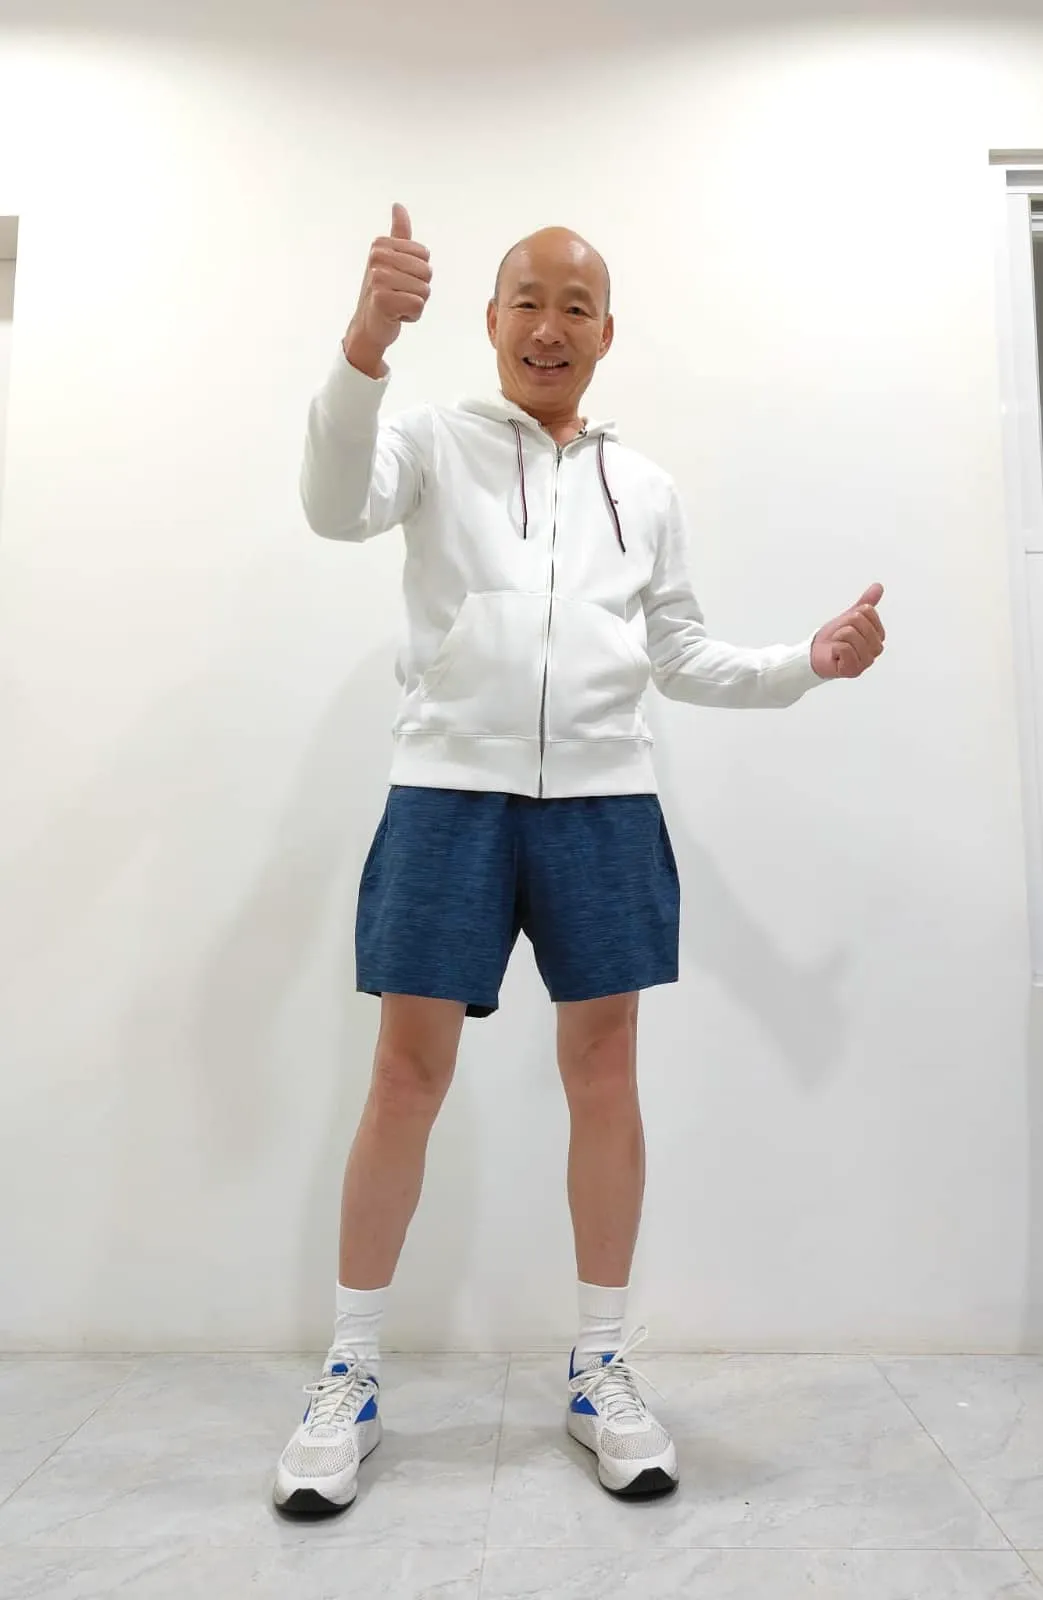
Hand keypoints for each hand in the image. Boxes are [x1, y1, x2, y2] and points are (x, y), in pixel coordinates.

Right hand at [343, 204, 431, 375]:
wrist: (368, 325)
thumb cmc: (383, 292)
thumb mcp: (390, 259)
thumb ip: (399, 233)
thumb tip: (398, 205)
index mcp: (381, 244)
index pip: (425, 255)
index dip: (419, 272)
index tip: (400, 279)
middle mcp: (377, 258)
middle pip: (427, 272)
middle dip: (419, 289)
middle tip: (399, 295)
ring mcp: (378, 278)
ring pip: (424, 290)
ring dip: (416, 303)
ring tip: (398, 305)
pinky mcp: (382, 300)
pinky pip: (418, 305)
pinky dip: (412, 316)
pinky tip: (396, 315)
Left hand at [810, 584, 885, 678]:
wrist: (815, 654)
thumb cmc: (834, 638)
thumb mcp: (850, 616)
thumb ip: (866, 603)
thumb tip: (878, 586)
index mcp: (879, 636)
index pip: (867, 611)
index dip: (851, 615)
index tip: (847, 626)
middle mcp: (876, 650)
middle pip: (858, 620)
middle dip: (843, 625)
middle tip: (839, 637)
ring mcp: (866, 662)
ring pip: (850, 633)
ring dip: (838, 637)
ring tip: (837, 646)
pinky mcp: (853, 670)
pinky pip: (844, 648)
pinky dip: (834, 648)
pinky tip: (835, 655)